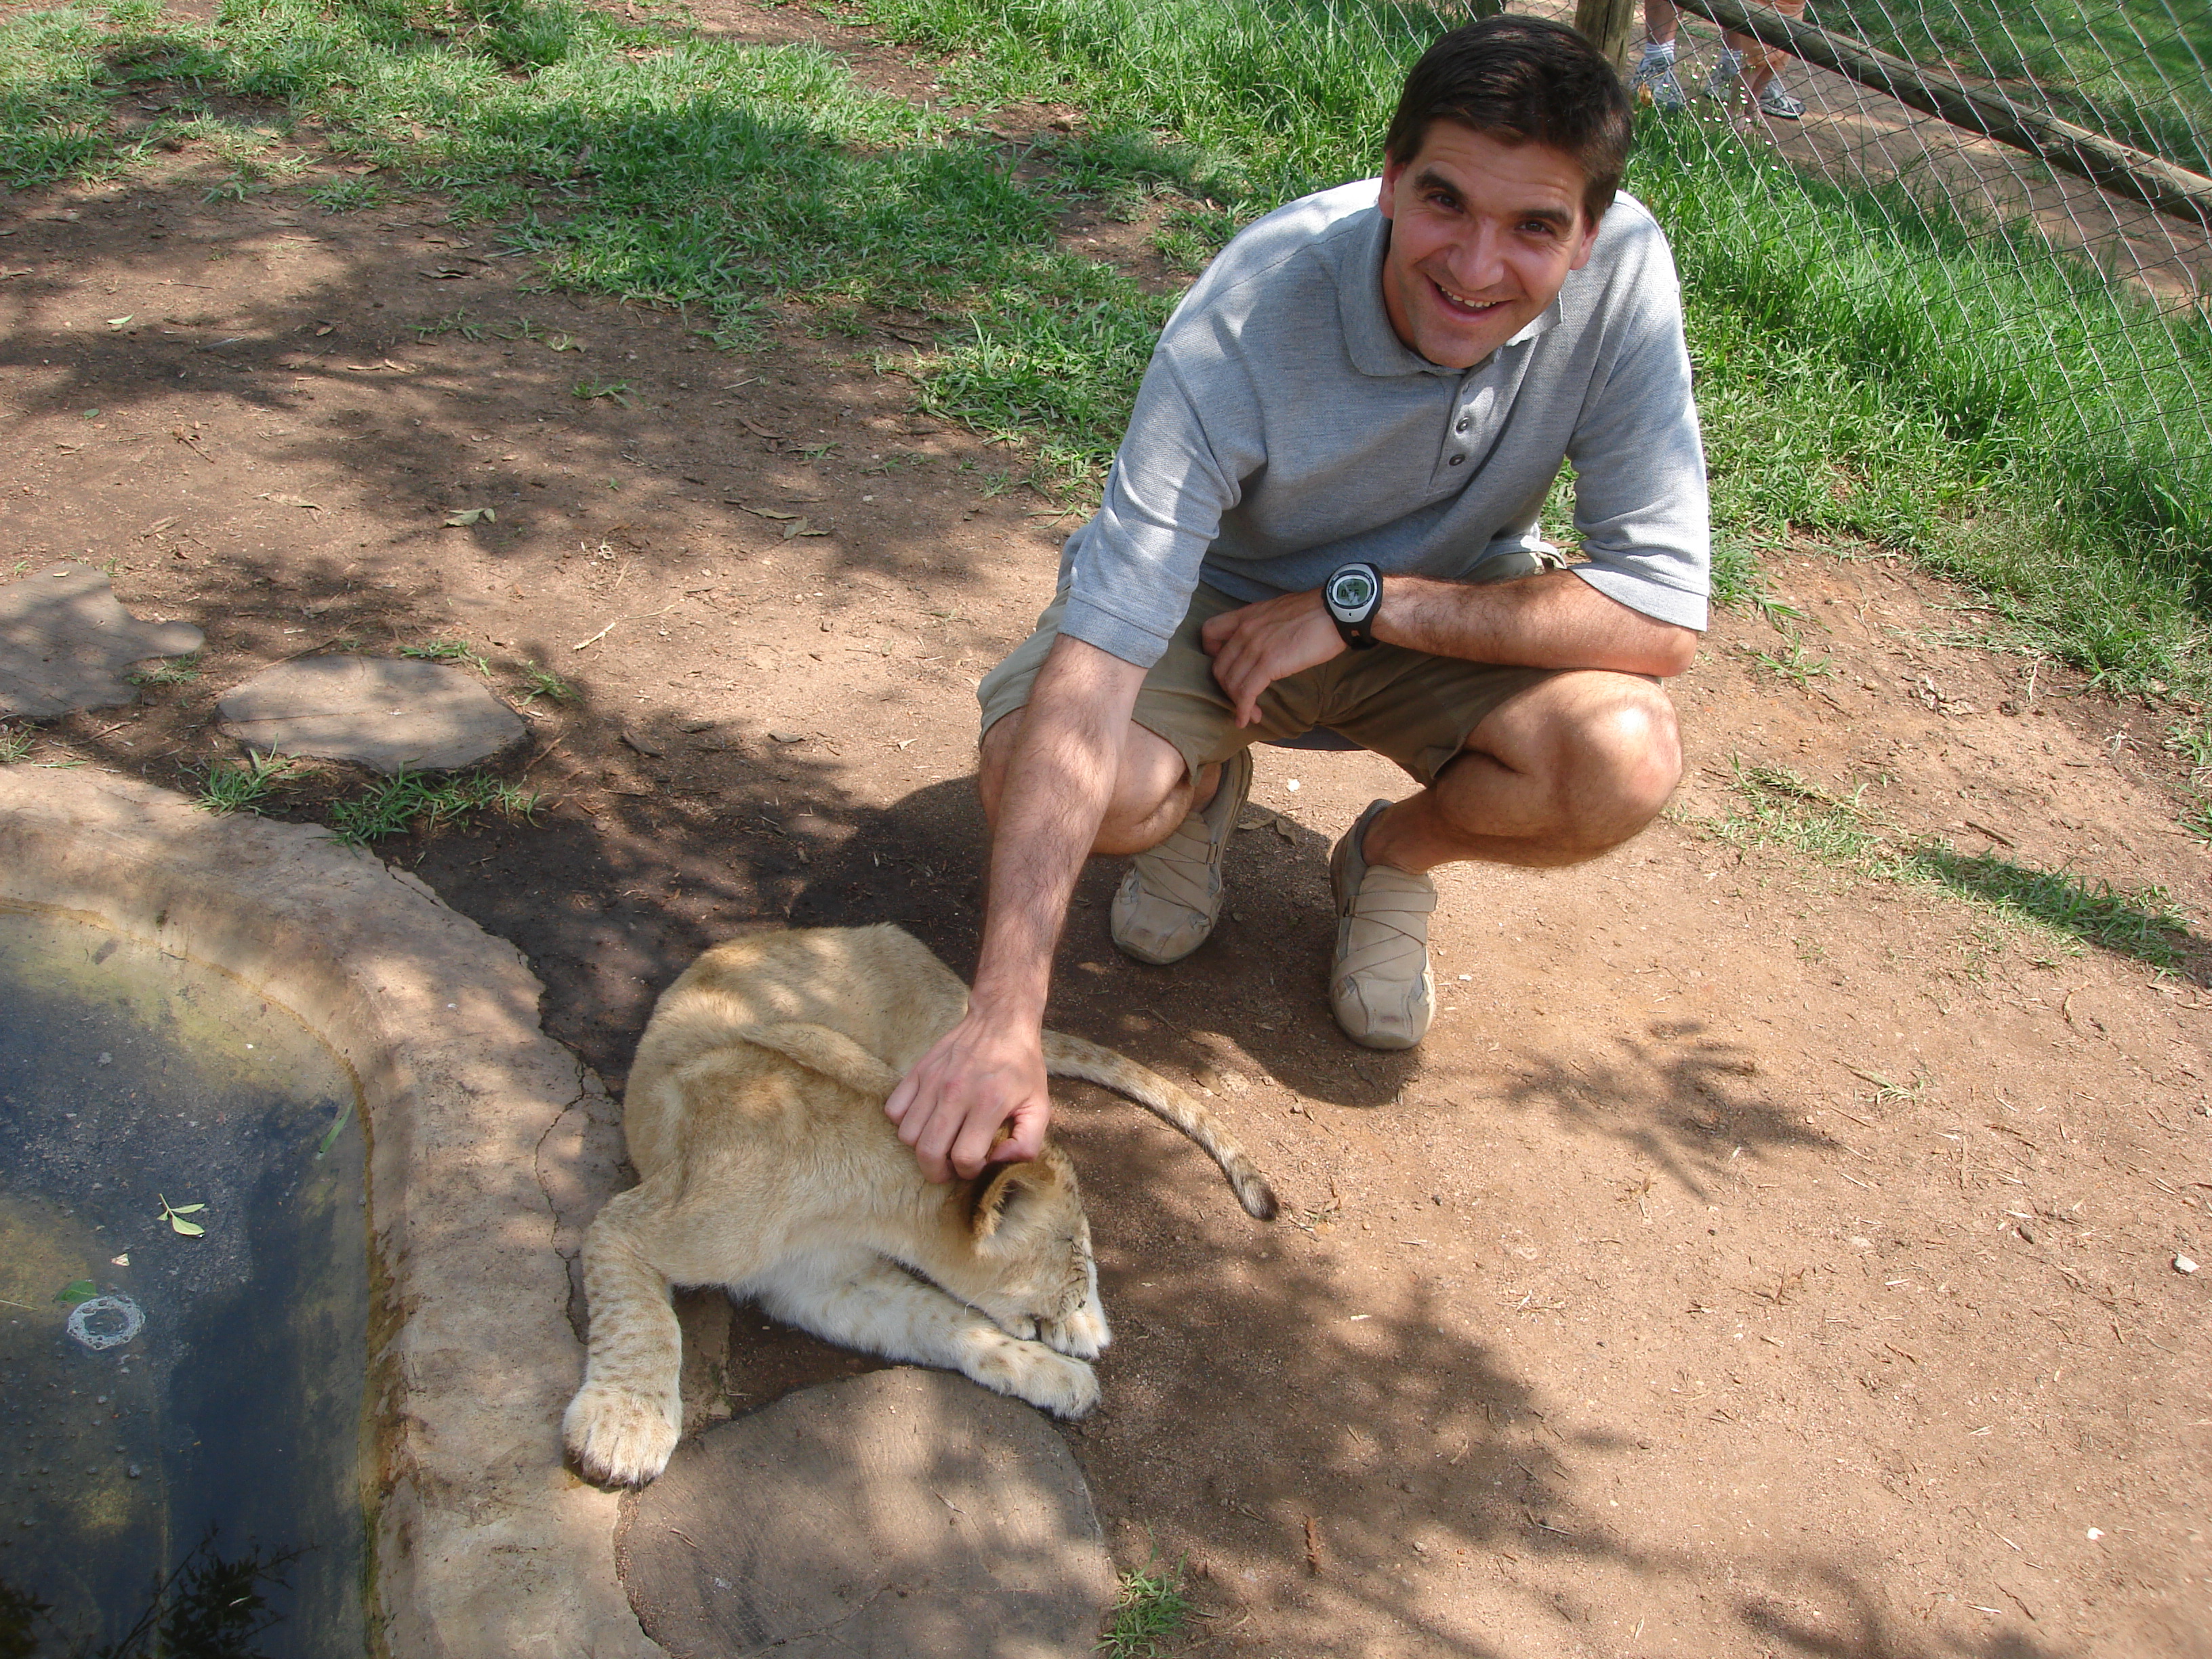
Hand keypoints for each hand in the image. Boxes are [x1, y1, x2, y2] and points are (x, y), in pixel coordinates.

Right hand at [884, 1009, 1051, 1181]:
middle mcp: (956, 1093)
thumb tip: (998, 1163)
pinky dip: (905, 1122)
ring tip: (940, 1142)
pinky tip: (926, 1120)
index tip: (978, 1164)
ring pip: (907, 1135)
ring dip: (922, 1147)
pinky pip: (894, 1109)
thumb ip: (1027, 1144)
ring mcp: (933, 1081)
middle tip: (951, 1167)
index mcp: (989, 1104)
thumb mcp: (1040, 1106)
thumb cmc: (1021, 1067)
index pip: (964, 1158)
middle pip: (928, 1153)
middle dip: (939, 1172)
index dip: (970, 1172)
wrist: (1001, 1021)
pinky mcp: (918, 1071)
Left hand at [1200, 589, 1344, 725]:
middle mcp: (1245, 630)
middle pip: (1219, 666)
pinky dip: (1243, 710)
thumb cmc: (1316, 612)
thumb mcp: (1279, 611)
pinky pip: (1247, 692)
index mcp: (1247, 615)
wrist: (1336, 611)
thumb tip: (1265, 644)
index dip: (1212, 654)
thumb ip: (1264, 626)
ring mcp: (1255, 646)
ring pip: (1231, 683)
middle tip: (1242, 699)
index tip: (1227, 668)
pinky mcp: (1269, 664)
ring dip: (1238, 704)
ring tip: (1251, 714)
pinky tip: (1247, 719)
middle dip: (1227, 688)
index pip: (1209, 633)